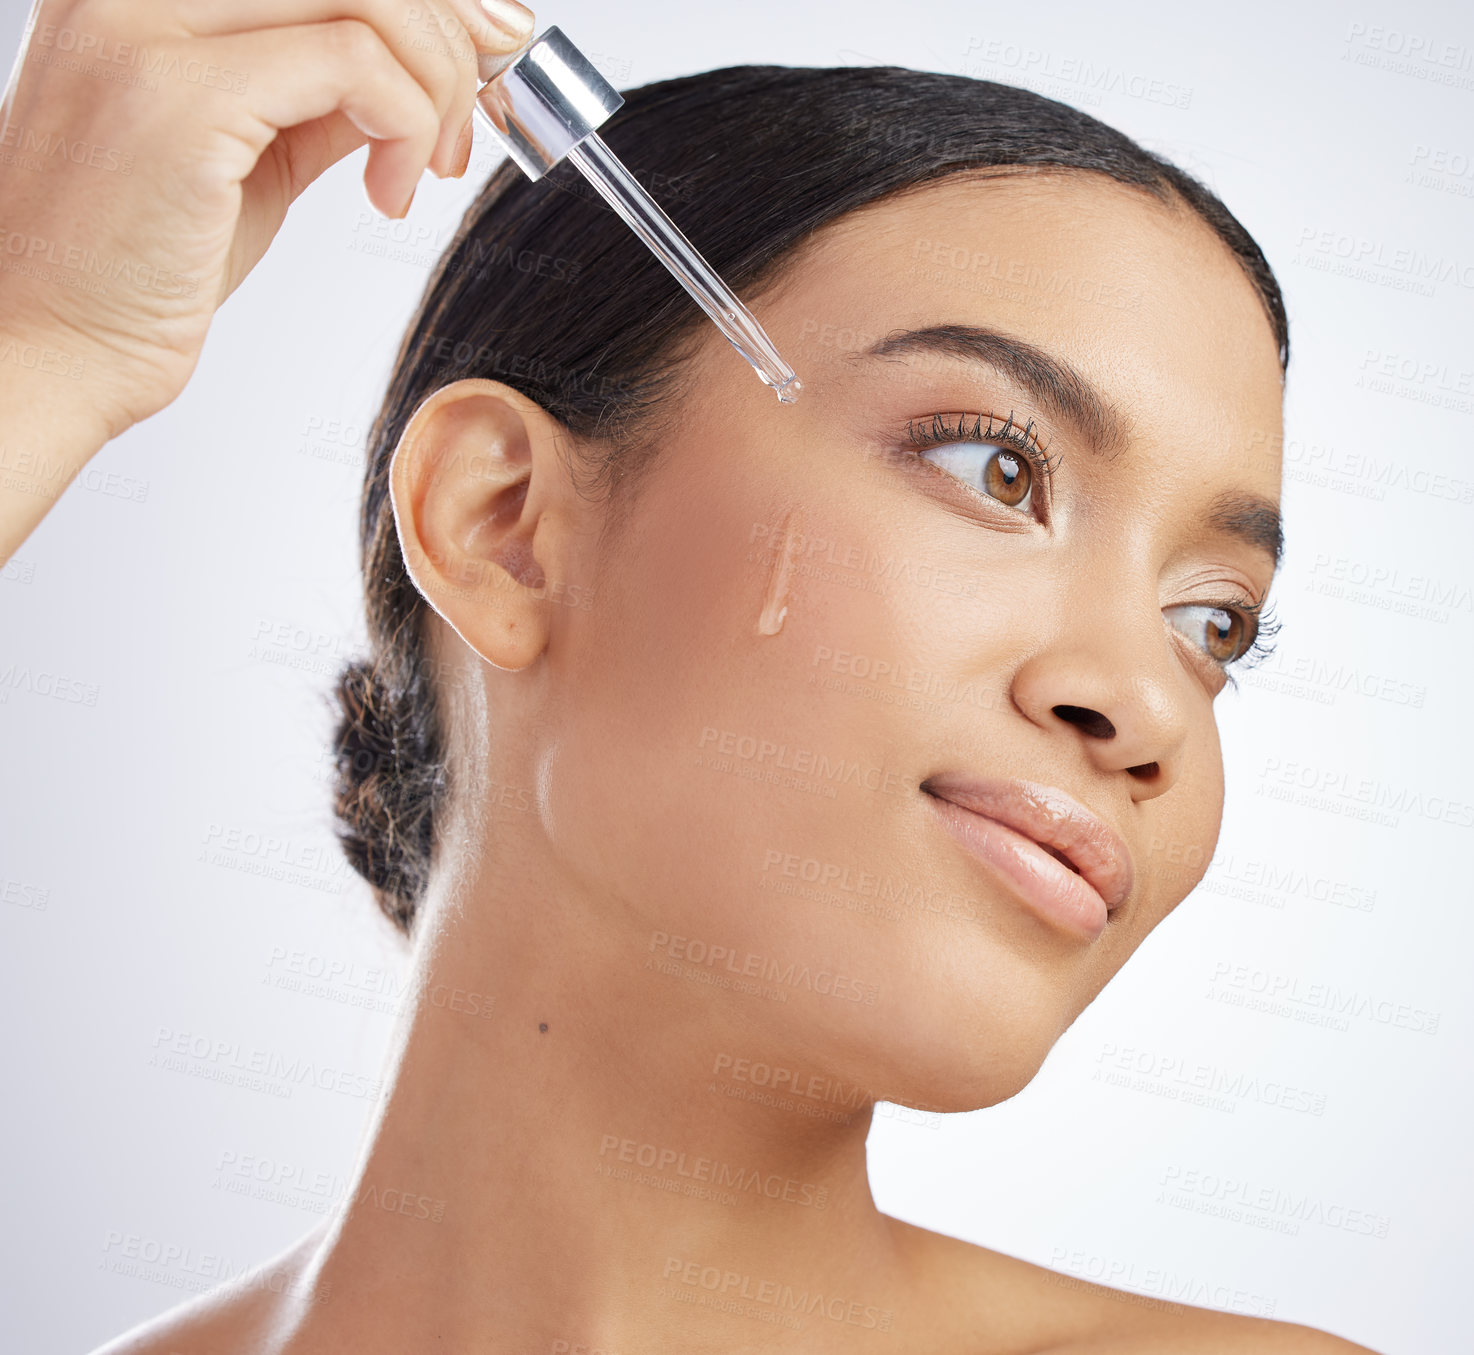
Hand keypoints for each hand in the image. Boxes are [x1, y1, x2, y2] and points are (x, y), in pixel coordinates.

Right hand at [0, 0, 534, 442]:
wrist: (49, 347)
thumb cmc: (135, 267)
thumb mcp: (253, 155)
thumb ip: (325, 96)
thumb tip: (421, 69)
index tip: (486, 49)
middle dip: (453, 37)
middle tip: (474, 122)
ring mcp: (146, 26)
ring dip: (437, 89)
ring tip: (429, 171)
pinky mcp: (178, 96)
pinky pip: (355, 64)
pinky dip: (406, 129)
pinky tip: (388, 197)